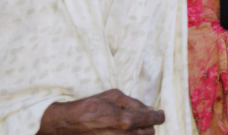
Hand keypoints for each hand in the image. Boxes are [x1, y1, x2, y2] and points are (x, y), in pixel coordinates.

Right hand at [37, 89, 164, 134]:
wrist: (67, 125)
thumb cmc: (89, 107)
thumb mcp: (113, 96)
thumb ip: (134, 103)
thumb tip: (150, 109)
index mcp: (126, 120)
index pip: (153, 119)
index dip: (159, 115)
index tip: (160, 114)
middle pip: (150, 133)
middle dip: (149, 124)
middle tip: (143, 118)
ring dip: (141, 133)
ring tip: (132, 126)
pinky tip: (124, 131)